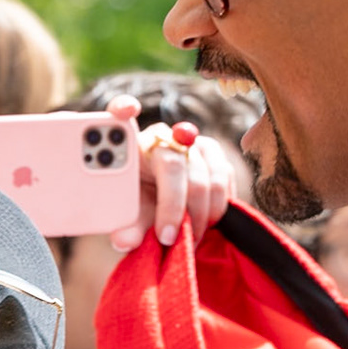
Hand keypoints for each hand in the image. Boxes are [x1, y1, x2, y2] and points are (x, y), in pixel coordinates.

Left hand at [110, 97, 232, 252]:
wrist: (168, 204)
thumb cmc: (144, 204)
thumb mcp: (132, 216)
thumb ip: (127, 227)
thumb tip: (125, 242)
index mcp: (134, 144)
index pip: (122, 112)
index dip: (123, 106)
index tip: (126, 110)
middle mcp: (164, 137)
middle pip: (174, 166)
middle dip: (174, 208)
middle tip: (168, 239)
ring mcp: (193, 142)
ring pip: (206, 175)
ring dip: (201, 213)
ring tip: (191, 240)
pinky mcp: (215, 156)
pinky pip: (225, 179)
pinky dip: (219, 206)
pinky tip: (208, 224)